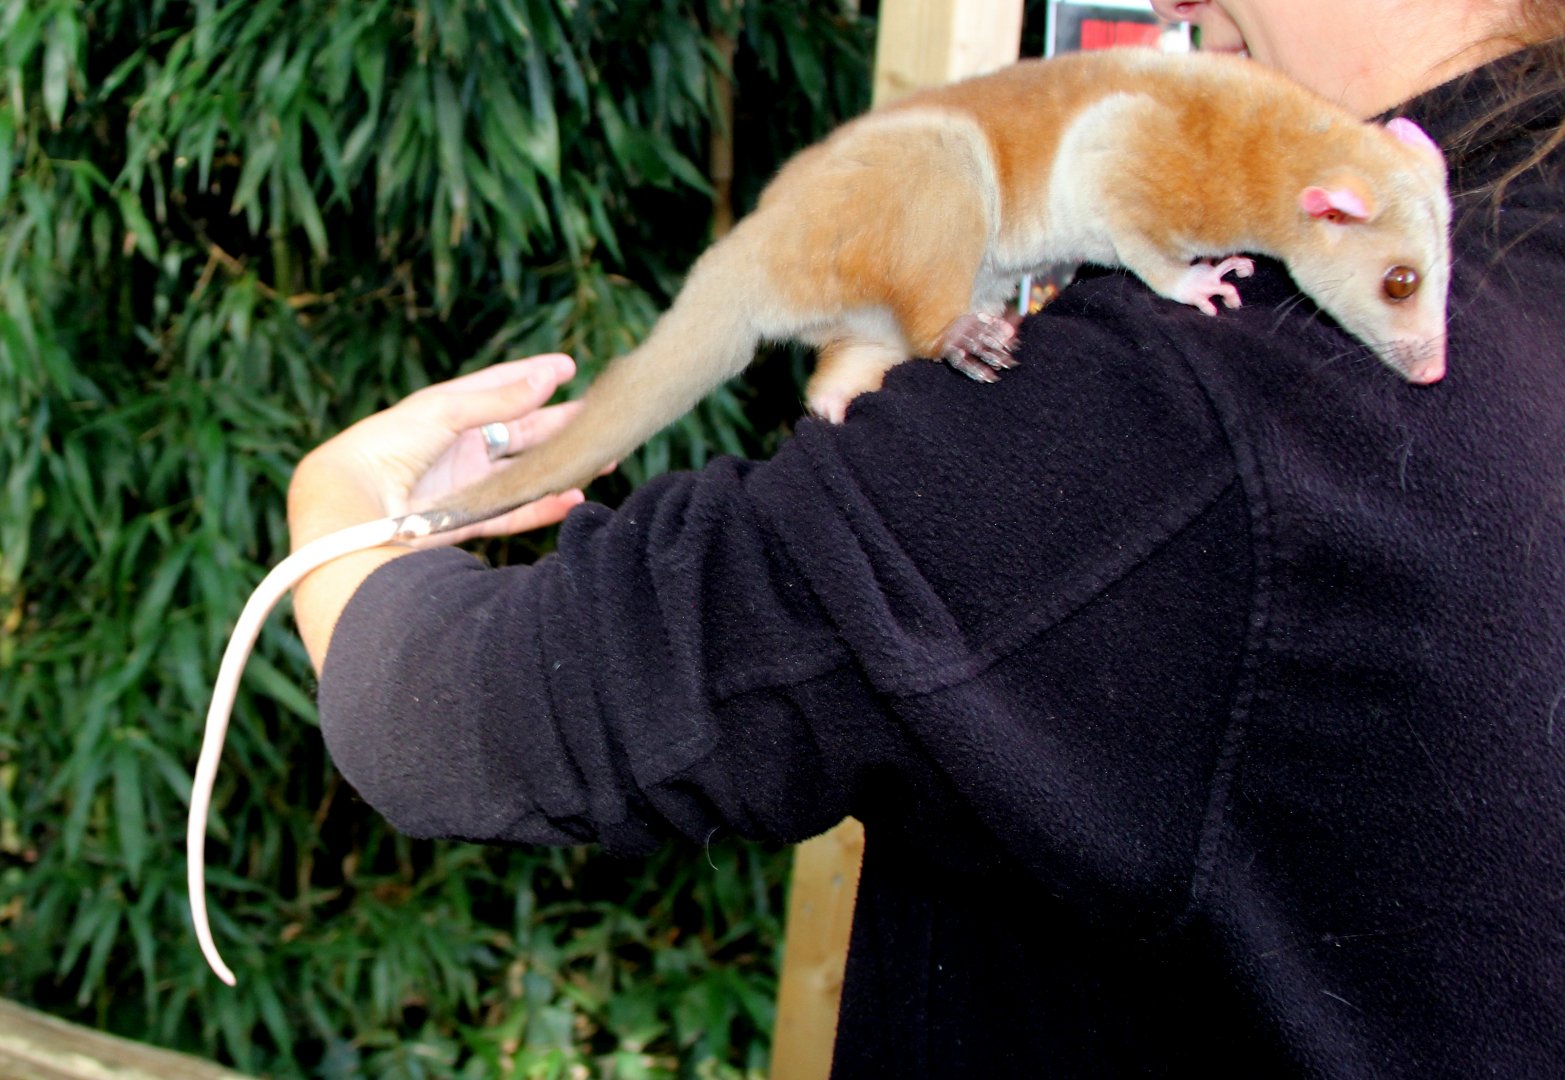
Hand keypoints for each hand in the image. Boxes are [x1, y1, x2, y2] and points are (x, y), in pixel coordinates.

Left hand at [289, 354, 586, 550]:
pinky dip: (542, 507)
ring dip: (559, 466)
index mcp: (448, 412)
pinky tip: (571, 498)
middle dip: (559, 425)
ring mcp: (465, 485)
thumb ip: (499, 399)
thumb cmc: (387, 446)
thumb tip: (550, 377)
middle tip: (596, 419)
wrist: (353, 506)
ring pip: (524, 473)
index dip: (533, 376)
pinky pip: (513, 512)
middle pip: (521, 432)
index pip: (500, 388)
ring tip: (600, 460)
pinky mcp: (466, 520)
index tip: (570, 367)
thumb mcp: (445, 411)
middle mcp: (459, 447)